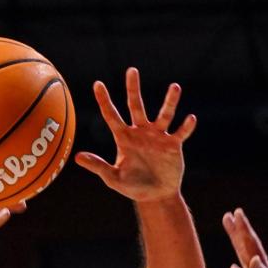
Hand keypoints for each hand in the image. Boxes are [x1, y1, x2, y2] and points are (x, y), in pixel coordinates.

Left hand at [74, 68, 195, 202]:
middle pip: (136, 106)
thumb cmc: (132, 187)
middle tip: (131, 70)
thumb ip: (98, 166)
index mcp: (124, 138)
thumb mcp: (113, 178)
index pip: (111, 116)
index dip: (104, 101)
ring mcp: (158, 136)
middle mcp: (141, 132)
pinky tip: (190, 118)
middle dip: (133, 89)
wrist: (155, 196)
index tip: (97, 84)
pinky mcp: (173, 145)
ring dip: (169, 102)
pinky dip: (185, 127)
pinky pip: (180, 133)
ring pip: (164, 115)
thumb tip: (77, 157)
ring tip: (175, 88)